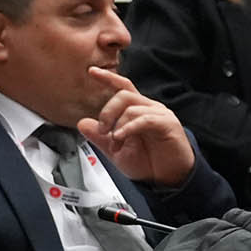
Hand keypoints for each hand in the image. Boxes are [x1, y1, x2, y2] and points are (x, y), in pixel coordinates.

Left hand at [78, 68, 194, 186]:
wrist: (168, 179)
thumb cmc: (149, 163)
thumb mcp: (116, 151)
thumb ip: (99, 137)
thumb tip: (82, 123)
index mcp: (137, 112)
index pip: (123, 88)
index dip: (108, 78)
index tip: (92, 72)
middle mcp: (149, 109)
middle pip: (123, 95)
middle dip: (107, 112)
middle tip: (102, 130)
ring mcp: (159, 116)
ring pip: (131, 107)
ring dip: (117, 125)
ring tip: (115, 142)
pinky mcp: (168, 125)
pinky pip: (144, 119)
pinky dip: (128, 128)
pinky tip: (121, 137)